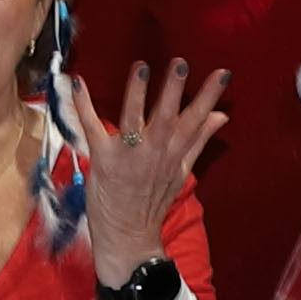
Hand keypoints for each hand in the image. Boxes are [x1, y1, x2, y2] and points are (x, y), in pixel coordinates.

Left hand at [57, 58, 227, 283]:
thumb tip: (221, 115)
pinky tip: (78, 83)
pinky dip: (84, 105)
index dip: (209, 96)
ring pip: (133, 120)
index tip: (222, 73)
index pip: (196, 120)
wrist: (128, 235)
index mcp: (174, 152)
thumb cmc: (152, 200)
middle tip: (180, 63)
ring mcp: (127, 156)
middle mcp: (153, 152)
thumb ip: (199, 139)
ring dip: (136, 93)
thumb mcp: (182, 170)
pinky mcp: (102, 159)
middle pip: (166, 117)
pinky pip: (92, 128)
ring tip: (141, 68)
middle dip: (173, 90)